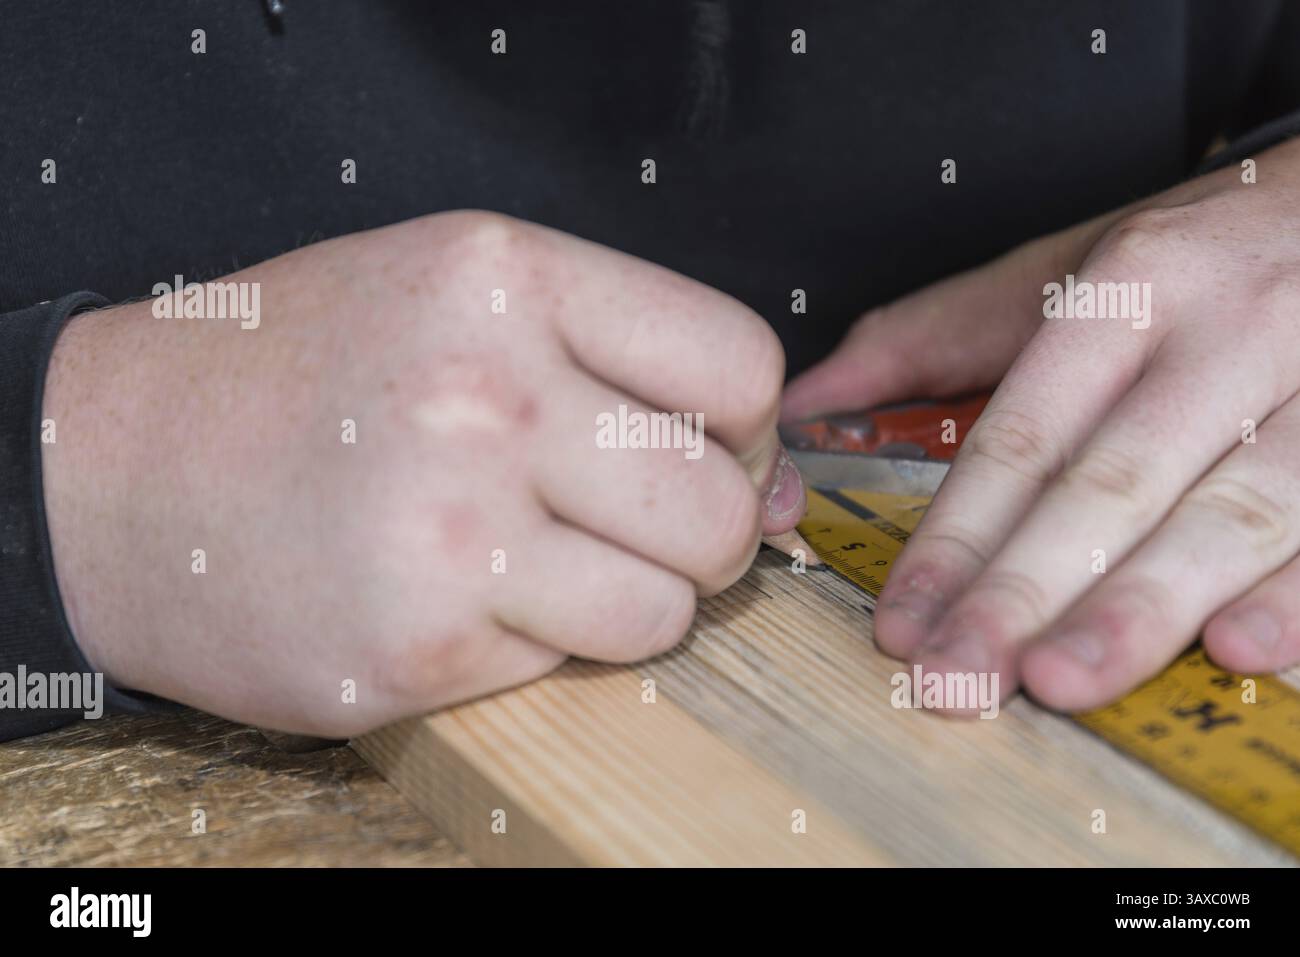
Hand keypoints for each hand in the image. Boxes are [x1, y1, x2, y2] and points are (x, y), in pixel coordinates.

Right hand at [42, 211, 803, 735]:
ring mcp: (449, 529)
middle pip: (721, 503)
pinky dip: (553, 643)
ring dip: (638, 601)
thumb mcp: (451, 299)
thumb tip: (776, 481)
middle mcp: (484, 394)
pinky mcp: (418, 645)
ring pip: (668, 607)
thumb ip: (619, 363)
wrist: (113, 470)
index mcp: (503, 278)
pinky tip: (478, 602)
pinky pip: (577, 662)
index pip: (738, 362)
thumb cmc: (297, 378)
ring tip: (557, 567)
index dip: (747, 424)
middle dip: (709, 531)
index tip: (708, 448)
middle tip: (642, 527)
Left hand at [784, 137, 1299, 712]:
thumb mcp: (1068, 266)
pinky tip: (1242, 648)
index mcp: (1134, 286)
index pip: (1025, 433)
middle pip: (1111, 479)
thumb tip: (812, 398)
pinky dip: (1298, 592)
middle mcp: (1230, 329)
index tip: (905, 622)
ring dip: (1142, 606)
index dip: (957, 537)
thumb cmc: (1203, 257)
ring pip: (1230, 510)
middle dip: (1026, 590)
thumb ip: (935, 336)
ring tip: (1064, 680)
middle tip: (960, 677)